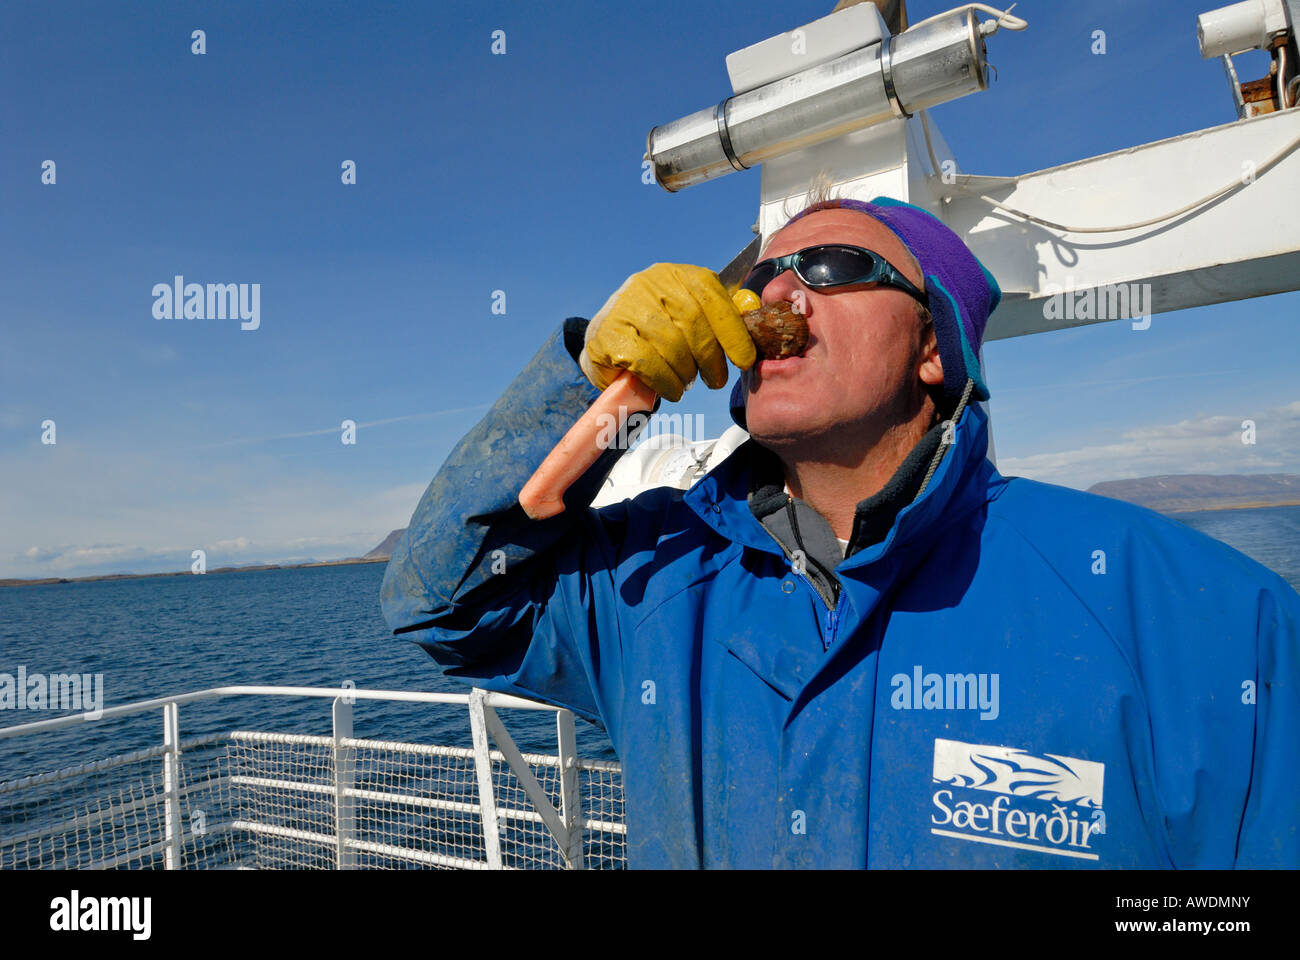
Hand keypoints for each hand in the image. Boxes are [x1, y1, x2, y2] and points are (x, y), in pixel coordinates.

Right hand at [580, 263, 757, 401]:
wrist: (607, 340)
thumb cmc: (659, 331)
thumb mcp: (690, 314)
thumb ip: (720, 316)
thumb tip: (754, 316)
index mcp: (679, 275)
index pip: (713, 298)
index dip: (733, 333)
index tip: (744, 360)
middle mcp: (651, 283)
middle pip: (693, 323)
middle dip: (710, 358)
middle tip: (716, 380)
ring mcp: (626, 306)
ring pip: (671, 345)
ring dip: (686, 373)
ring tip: (687, 383)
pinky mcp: (609, 334)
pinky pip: (647, 362)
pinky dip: (665, 381)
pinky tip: (671, 389)